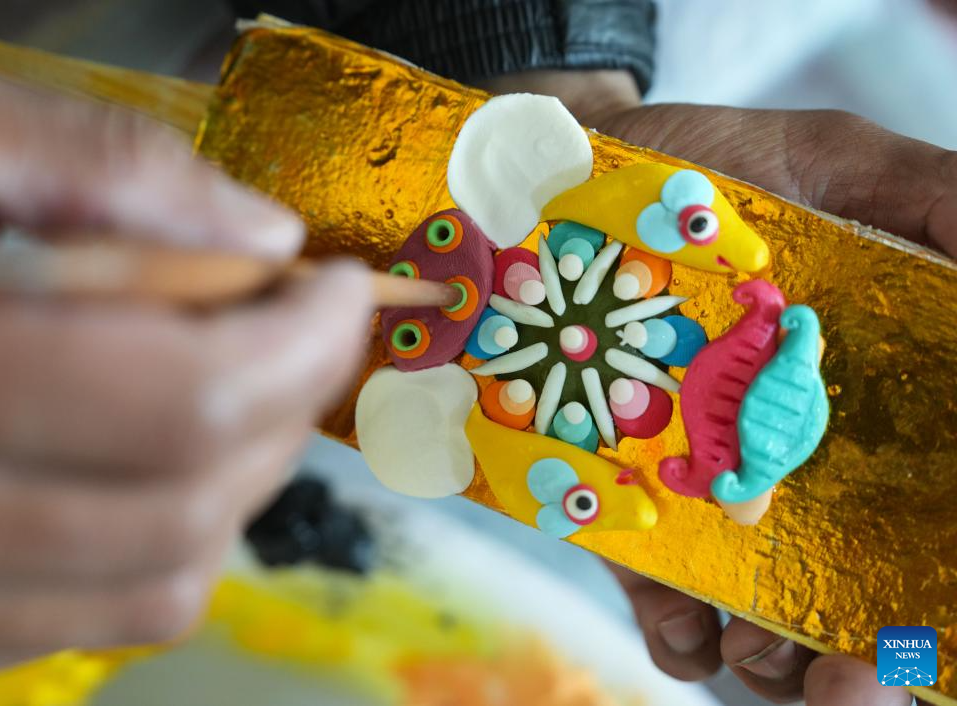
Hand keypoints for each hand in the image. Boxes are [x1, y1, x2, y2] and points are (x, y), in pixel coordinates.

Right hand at [0, 64, 371, 680]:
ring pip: (161, 583)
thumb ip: (109, 170)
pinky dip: (168, 543)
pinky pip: (97, 620)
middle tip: (299, 330)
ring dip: (241, 481)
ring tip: (240, 390)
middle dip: (286, 406)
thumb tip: (266, 236)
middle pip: (189, 501)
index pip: (188, 397)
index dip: (301, 342)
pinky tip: (155, 457)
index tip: (339, 288)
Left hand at [484, 71, 955, 704]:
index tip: (924, 635)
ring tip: (766, 659)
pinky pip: (659, 593)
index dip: (932, 590)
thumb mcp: (837, 164)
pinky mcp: (627, 498)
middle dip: (859, 663)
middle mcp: (798, 458)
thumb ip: (937, 207)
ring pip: (761, 614)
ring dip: (774, 662)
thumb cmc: (709, 169)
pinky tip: (687, 626)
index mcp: (867, 402)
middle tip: (847, 681)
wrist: (566, 182)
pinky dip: (680, 632)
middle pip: (852, 585)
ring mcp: (712, 488)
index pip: (922, 515)